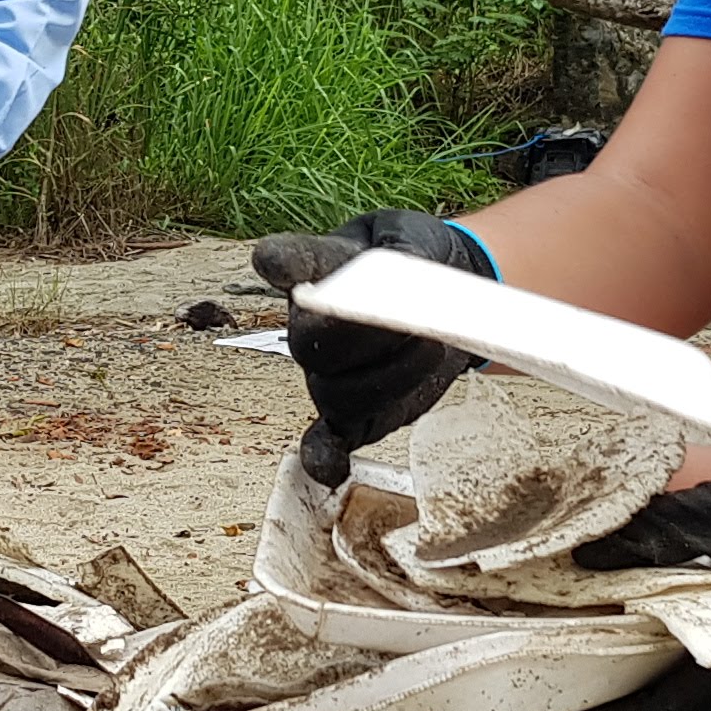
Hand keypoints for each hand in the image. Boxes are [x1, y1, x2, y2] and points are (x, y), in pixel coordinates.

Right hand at [249, 208, 492, 486]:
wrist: (436, 294)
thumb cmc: (417, 263)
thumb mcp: (418, 240)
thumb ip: (407, 258)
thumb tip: (403, 285)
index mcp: (320, 269)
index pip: (296, 262)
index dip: (283, 263)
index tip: (273, 261)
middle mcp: (310, 327)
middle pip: (314, 344)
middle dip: (367, 336)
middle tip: (417, 321)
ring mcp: (327, 375)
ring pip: (337, 393)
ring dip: (390, 379)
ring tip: (433, 350)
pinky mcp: (353, 414)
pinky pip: (327, 440)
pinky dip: (325, 457)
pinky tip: (330, 470)